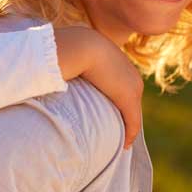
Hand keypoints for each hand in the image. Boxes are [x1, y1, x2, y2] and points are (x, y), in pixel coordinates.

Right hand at [54, 26, 143, 147]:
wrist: (82, 46)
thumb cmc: (71, 48)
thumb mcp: (74, 55)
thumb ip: (73, 63)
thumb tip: (58, 70)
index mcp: (119, 62)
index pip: (122, 86)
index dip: (116, 101)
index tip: (109, 114)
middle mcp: (131, 75)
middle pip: (131, 101)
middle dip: (125, 117)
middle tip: (117, 132)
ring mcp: (132, 87)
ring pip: (133, 113)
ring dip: (128, 128)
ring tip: (121, 142)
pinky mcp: (128, 98)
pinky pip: (133, 121)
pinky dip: (130, 134)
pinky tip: (125, 145)